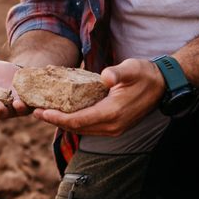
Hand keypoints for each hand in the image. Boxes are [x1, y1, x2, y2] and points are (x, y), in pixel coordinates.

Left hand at [33, 58, 164, 136]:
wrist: (162, 86)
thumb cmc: (145, 75)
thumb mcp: (132, 68)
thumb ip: (118, 73)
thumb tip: (106, 76)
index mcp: (113, 113)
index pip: (79, 120)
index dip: (58, 118)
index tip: (41, 112)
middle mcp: (113, 126)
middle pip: (77, 128)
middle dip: (55, 121)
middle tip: (36, 112)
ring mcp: (114, 128)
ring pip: (83, 130)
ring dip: (64, 123)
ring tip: (46, 113)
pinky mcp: (115, 126)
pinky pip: (90, 127)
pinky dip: (75, 122)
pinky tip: (65, 113)